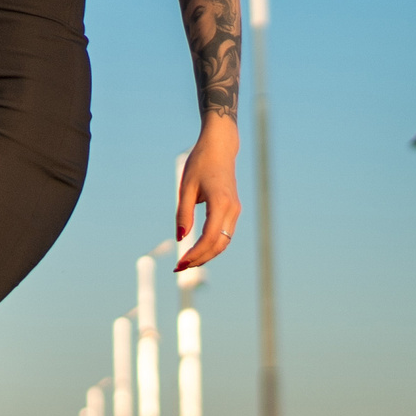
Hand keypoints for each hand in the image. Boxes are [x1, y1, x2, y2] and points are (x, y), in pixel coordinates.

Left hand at [174, 116, 240, 269]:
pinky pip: (225, 234)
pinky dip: (212, 245)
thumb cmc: (200, 164)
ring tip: (187, 262)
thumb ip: (183, 213)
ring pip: (224, 242)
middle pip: (219, 244)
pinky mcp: (233, 210)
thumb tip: (180, 238)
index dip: (195, 253)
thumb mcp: (186, 187)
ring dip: (207, 254)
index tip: (180, 263)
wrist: (220, 148)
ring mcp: (235, 210)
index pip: (210, 238)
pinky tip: (197, 250)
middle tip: (180, 268)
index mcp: (221, 203)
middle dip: (200, 259)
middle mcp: (232, 210)